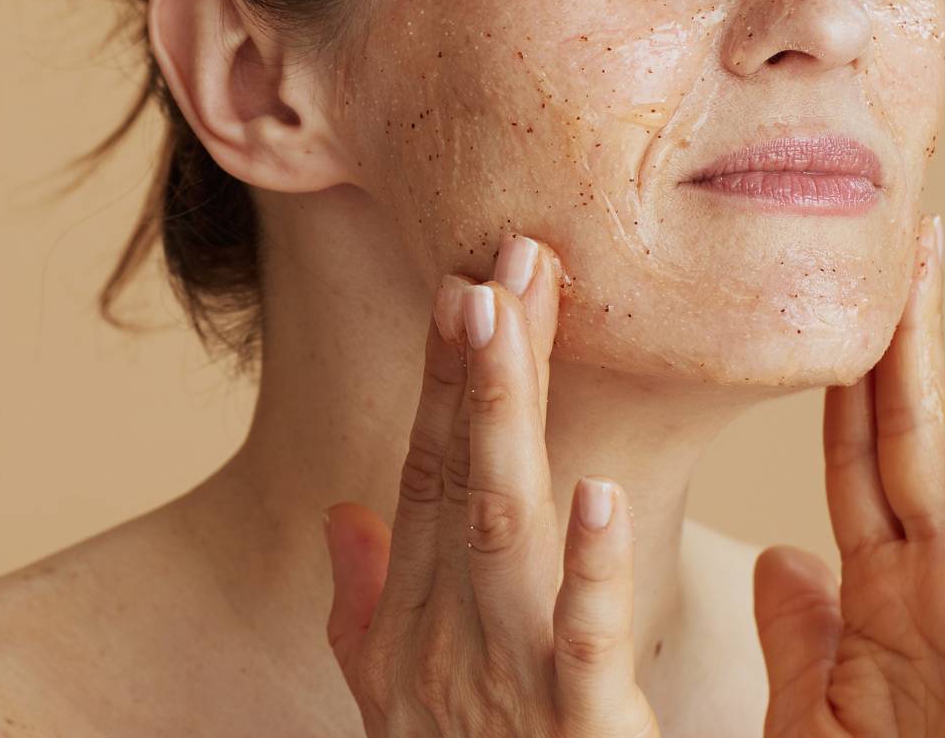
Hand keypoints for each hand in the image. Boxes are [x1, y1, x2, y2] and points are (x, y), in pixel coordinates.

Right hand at [321, 233, 661, 736]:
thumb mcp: (396, 707)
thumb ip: (366, 612)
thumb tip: (345, 512)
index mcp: (425, 624)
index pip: (431, 476)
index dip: (450, 377)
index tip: (472, 277)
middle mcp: (449, 642)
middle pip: (461, 477)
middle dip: (478, 362)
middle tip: (499, 252)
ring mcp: (504, 688)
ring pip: (501, 533)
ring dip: (504, 419)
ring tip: (510, 316)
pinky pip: (580, 649)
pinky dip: (588, 571)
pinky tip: (599, 491)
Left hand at [753, 215, 944, 736]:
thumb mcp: (808, 699)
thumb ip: (796, 625)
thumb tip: (772, 556)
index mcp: (877, 578)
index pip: (854, 447)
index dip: (849, 369)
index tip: (845, 292)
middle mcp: (941, 567)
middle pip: (925, 423)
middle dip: (924, 330)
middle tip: (926, 231)